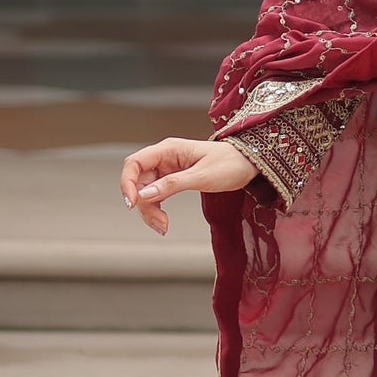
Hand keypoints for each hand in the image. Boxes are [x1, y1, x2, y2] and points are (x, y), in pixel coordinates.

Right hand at [118, 134, 256, 235]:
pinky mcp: (173, 180)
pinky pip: (156, 195)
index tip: (133, 203)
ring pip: (145, 192)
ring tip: (163, 226)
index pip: (134, 163)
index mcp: (168, 149)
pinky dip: (157, 209)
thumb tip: (145, 195)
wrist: (248, 164)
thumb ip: (173, 185)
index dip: (127, 183)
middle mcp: (164, 158)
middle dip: (143, 204)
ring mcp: (167, 169)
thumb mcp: (202, 176)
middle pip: (138, 181)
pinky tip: (164, 222)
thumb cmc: (229, 163)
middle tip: (160, 223)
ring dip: (150, 210)